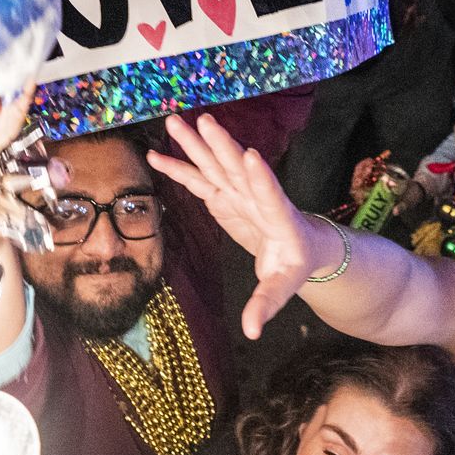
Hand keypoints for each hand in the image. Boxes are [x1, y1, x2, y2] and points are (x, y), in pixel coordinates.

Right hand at [146, 114, 339, 338]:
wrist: (298, 244)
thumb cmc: (294, 264)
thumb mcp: (283, 286)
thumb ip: (267, 304)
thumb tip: (252, 332)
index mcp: (279, 218)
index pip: (271, 195)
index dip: (261, 178)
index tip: (251, 156)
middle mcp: (257, 198)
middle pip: (237, 169)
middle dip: (221, 147)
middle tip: (205, 123)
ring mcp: (238, 193)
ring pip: (216, 165)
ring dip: (195, 145)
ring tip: (174, 123)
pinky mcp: (223, 196)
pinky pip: (199, 179)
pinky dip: (179, 167)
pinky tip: (156, 155)